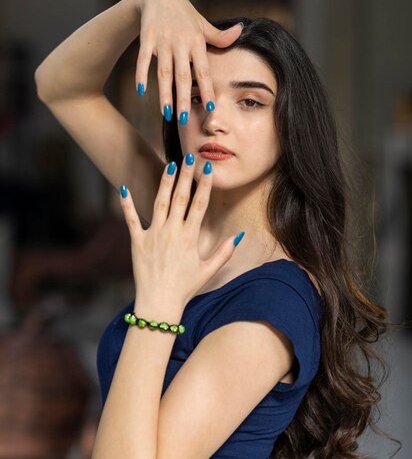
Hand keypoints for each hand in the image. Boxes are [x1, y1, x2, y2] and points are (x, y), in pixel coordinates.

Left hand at [119, 155, 244, 308]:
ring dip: (164, 182)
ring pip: (159, 202)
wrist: (159, 303)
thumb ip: (224, 251)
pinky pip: (131, 219)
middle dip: (185, 175)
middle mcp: (172, 232)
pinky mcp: (137, 242)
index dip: (204, 185)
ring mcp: (154, 235)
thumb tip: (240, 235)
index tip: (207, 168)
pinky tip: (124, 188)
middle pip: (180, 197)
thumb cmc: (185, 288)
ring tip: (168, 164)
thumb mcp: (209, 270)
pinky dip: (127, 204)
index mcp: (190, 237)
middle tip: (188, 156)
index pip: (199, 205)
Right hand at [133, 0, 242, 121]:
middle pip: (182, 75)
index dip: (207, 89)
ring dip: (164, 93)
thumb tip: (242, 31)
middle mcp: (180, 43)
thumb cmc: (185, 15)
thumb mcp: (203, 24)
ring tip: (166, 113)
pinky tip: (140, 92)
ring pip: (163, 72)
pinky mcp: (147, 38)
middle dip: (183, 98)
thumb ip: (220, 37)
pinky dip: (141, 75)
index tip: (210, 107)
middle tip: (184, 119)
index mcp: (196, 42)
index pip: (203, 70)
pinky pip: (143, 60)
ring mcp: (163, 41)